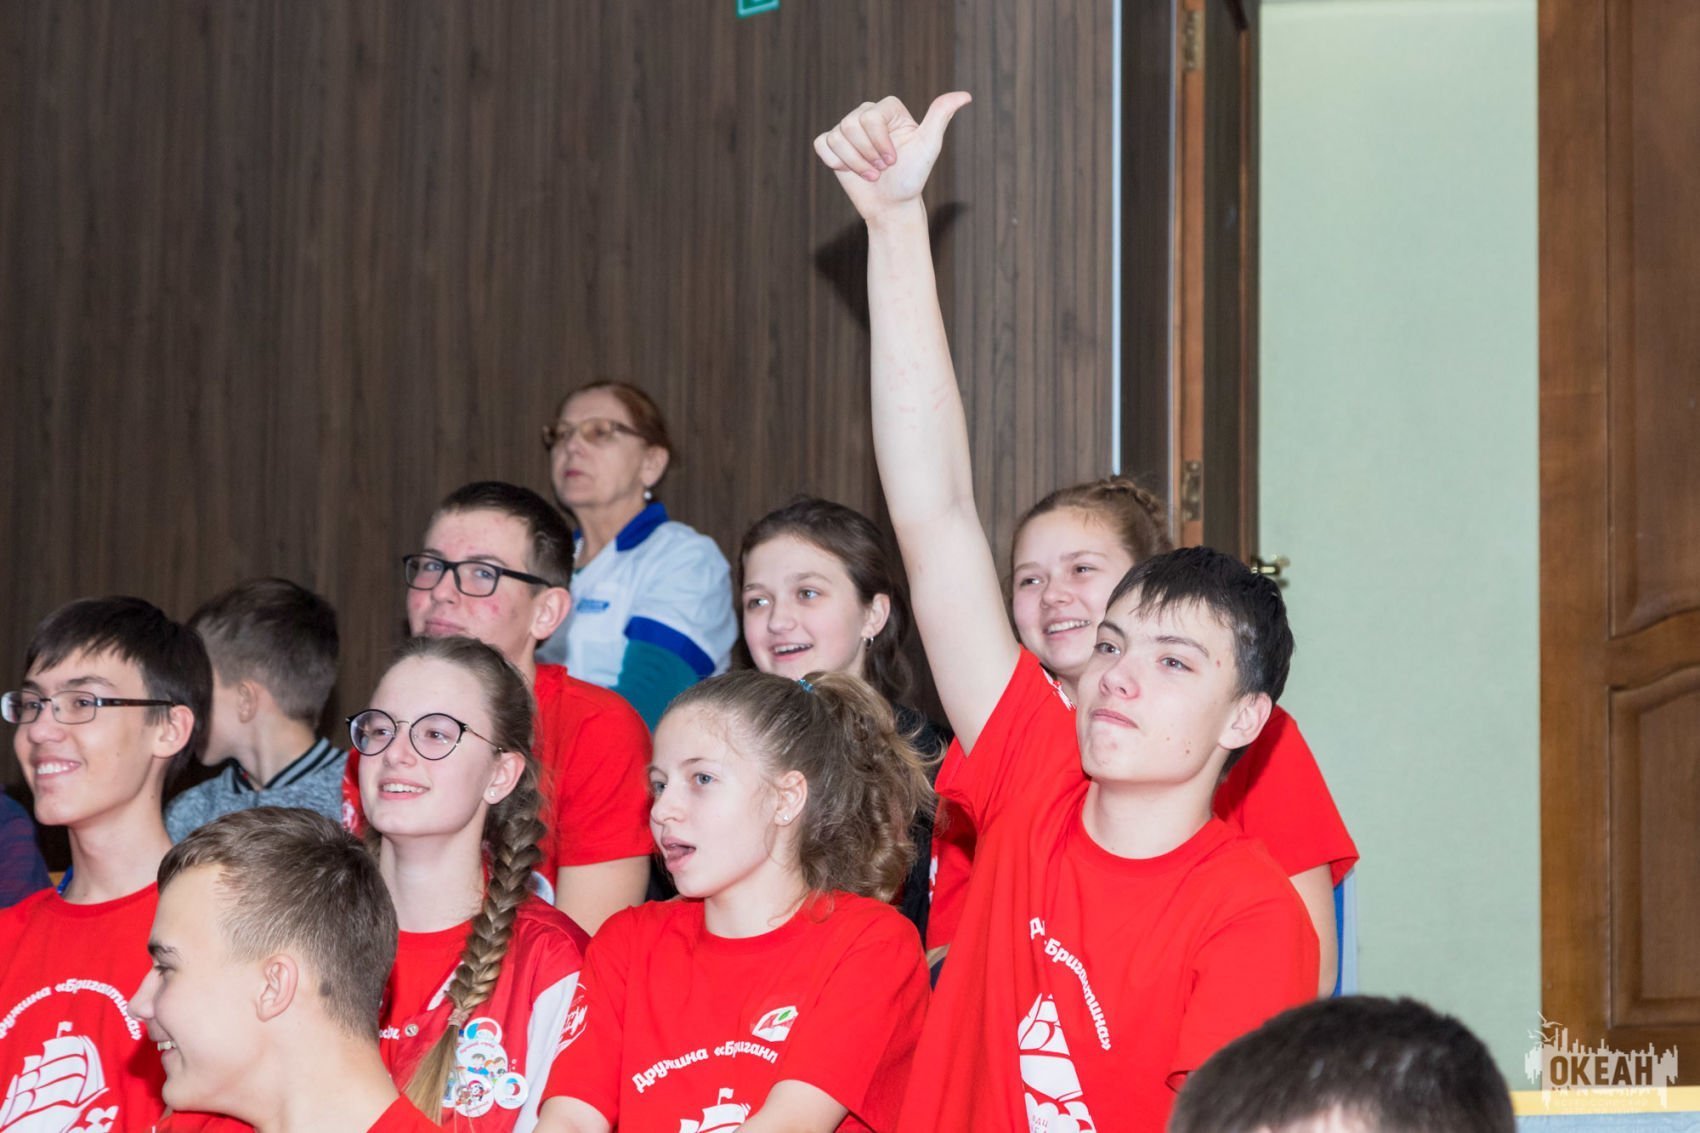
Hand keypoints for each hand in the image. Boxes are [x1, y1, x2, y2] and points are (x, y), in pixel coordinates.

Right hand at [814, 92, 971, 221]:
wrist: (892, 204)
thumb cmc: (912, 176)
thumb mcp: (929, 146)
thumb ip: (941, 116)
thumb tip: (965, 96)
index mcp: (888, 109)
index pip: (870, 116)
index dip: (879, 143)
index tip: (893, 160)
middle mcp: (866, 113)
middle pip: (850, 125)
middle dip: (867, 155)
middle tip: (882, 169)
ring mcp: (847, 129)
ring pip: (837, 137)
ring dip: (854, 164)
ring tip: (871, 174)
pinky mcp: (832, 145)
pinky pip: (822, 145)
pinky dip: (835, 162)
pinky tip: (849, 171)